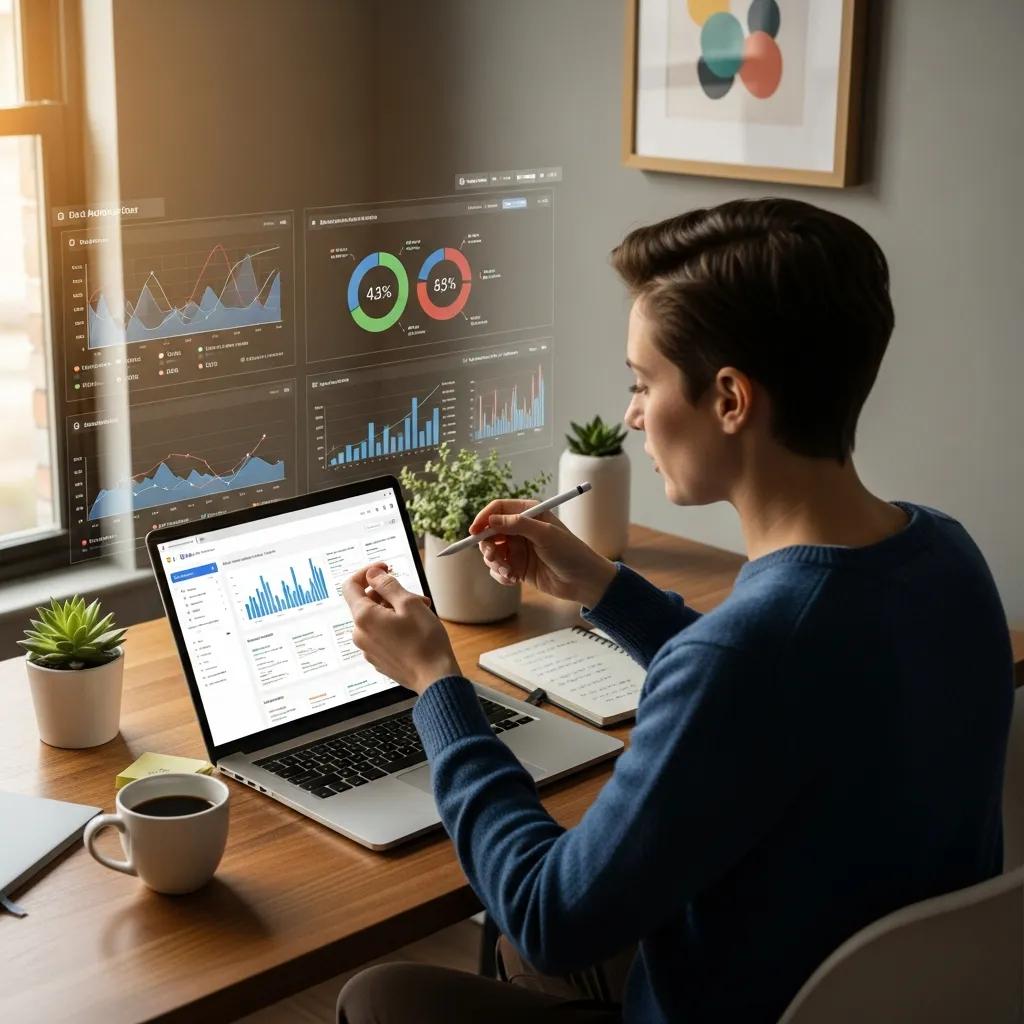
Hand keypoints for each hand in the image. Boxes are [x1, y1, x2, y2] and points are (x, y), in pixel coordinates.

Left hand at [341, 563, 460, 694]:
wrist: (434, 678)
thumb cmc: (425, 642)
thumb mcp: (409, 603)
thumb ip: (387, 585)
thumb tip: (372, 574)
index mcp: (364, 618)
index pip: (351, 586)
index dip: (367, 573)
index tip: (384, 569)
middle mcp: (360, 634)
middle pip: (367, 603)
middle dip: (389, 594)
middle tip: (415, 596)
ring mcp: (368, 649)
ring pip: (377, 619)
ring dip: (395, 610)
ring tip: (421, 613)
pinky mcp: (378, 659)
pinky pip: (381, 635)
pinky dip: (394, 626)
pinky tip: (415, 630)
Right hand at [469, 499, 616, 607]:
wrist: (584, 581)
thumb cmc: (570, 552)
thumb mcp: (545, 535)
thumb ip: (517, 525)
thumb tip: (491, 520)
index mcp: (529, 514)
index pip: (498, 509)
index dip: (484, 519)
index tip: (474, 532)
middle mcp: (521, 529)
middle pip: (490, 532)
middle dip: (487, 545)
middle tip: (493, 557)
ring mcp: (519, 549)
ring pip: (492, 552)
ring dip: (495, 563)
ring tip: (508, 573)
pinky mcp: (518, 567)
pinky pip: (498, 569)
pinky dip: (501, 575)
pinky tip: (513, 580)